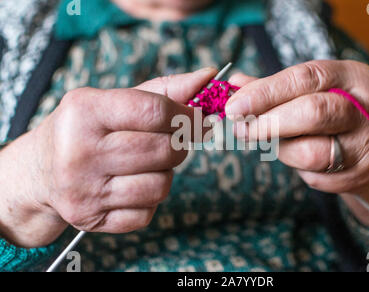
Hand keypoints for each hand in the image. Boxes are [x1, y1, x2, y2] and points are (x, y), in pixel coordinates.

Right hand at [0, 68, 216, 247]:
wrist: (39, 170)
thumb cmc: (85, 129)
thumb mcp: (112, 100)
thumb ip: (163, 90)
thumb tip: (208, 77)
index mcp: (85, 112)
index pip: (155, 111)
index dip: (188, 115)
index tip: (199, 118)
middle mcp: (79, 152)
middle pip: (164, 150)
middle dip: (181, 144)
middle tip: (174, 140)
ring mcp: (84, 190)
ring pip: (161, 185)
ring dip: (165, 174)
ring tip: (148, 164)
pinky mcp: (89, 218)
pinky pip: (147, 213)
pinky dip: (149, 199)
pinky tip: (132, 186)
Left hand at [226, 60, 368, 226]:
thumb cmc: (332, 107)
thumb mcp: (310, 89)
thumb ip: (273, 87)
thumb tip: (235, 84)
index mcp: (353, 76)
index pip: (306, 79)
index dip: (266, 93)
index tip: (234, 106)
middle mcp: (367, 109)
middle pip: (313, 114)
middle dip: (268, 123)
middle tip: (240, 128)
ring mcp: (368, 145)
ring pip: (311, 153)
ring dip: (280, 149)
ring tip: (272, 141)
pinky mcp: (361, 174)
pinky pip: (315, 176)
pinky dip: (296, 167)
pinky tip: (298, 154)